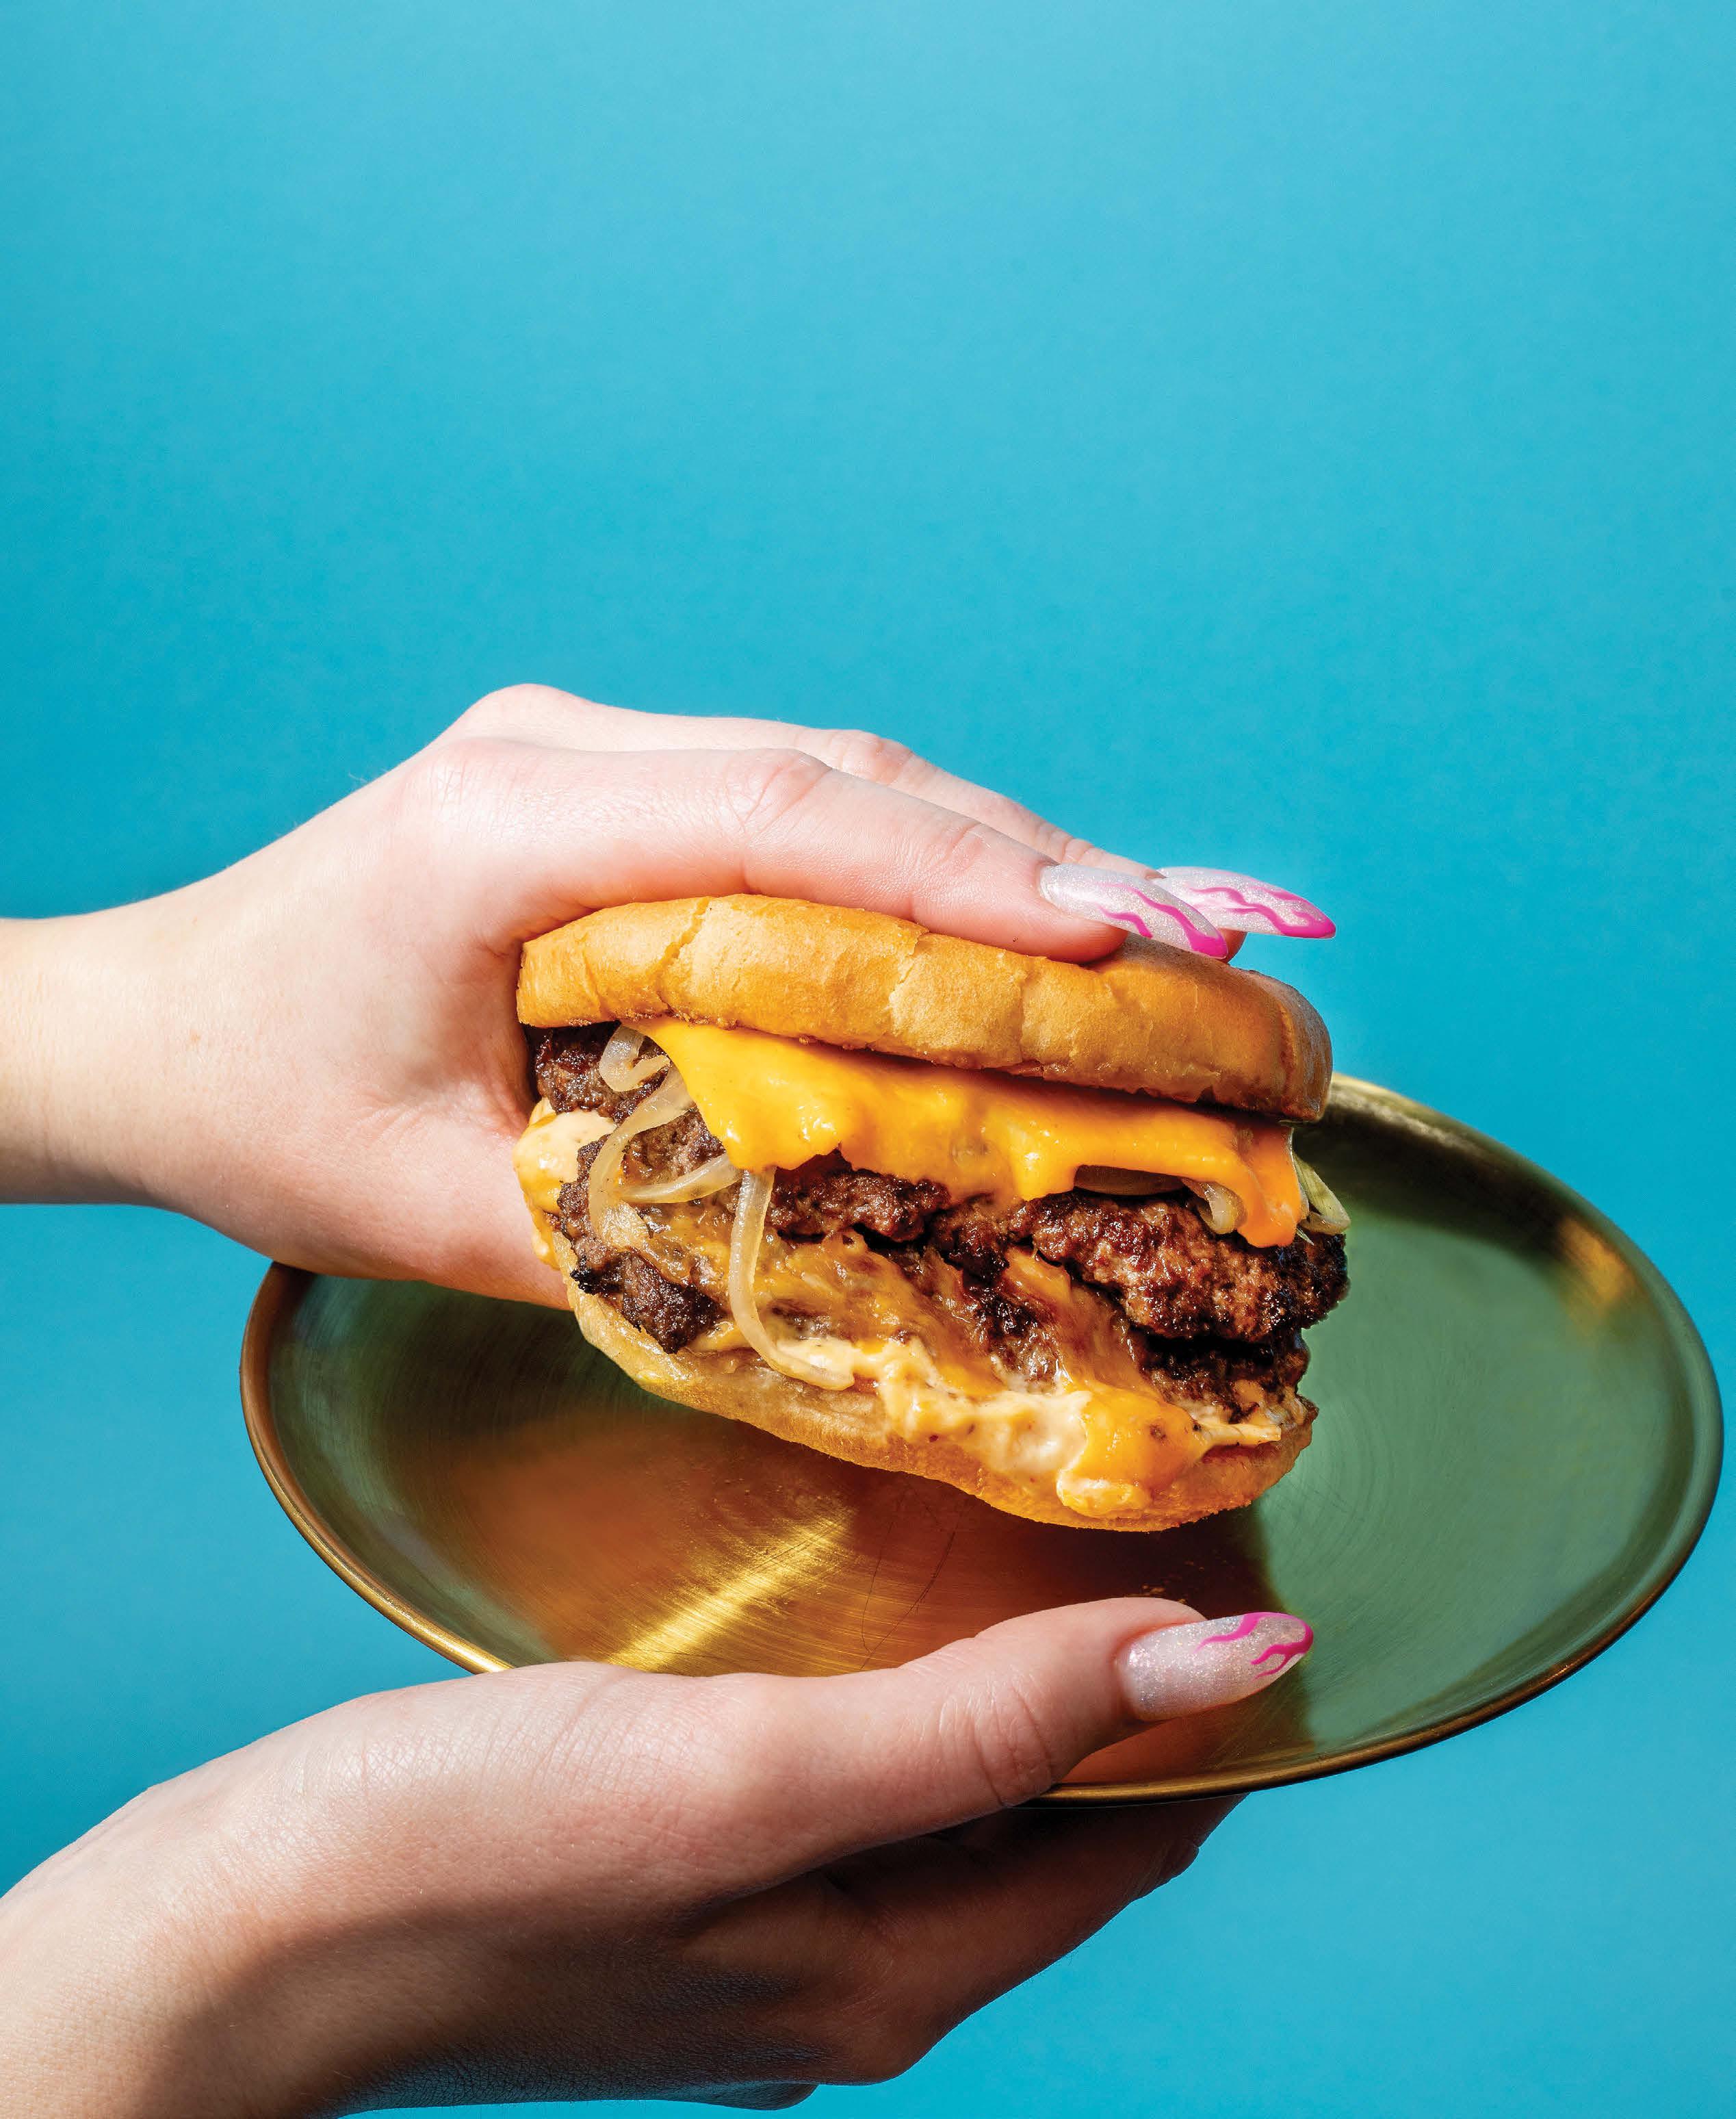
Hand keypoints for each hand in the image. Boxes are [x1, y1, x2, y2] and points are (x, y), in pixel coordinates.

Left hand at [0, 686, 1239, 1298]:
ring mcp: (592, 752)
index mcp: (503, 826)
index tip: (1133, 933)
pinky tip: (1047, 923)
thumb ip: (637, 1231)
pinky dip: (932, 868)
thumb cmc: (261, 1115)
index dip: (975, 875)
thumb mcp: (440, 1216)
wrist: (150, 1027)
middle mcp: (561, 750)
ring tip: (1185, 939)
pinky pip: (807, 811)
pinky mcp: (619, 791)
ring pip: (847, 782)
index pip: (785, 822)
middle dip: (1049, 861)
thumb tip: (857, 1255)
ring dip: (1012, 858)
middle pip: (849, 779)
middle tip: (1230, 941)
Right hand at [0, 1597, 1300, 2115]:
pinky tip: (858, 1599)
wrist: (238, 1943)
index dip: (1202, 1697)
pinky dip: (895, 1691)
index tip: (1229, 1539)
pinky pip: (846, 1785)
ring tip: (1018, 1517)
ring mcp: (761, 1937)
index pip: (1137, 1829)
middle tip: (1131, 1493)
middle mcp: (853, 1972)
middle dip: (1117, 1677)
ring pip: (948, 1794)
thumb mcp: (758, 1771)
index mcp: (901, 1970)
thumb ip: (994, 1722)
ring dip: (1004, 1673)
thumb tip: (1239, 1664)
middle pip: (1050, 1813)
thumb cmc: (475, 1852)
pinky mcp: (676, 1888)